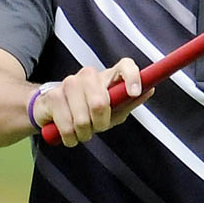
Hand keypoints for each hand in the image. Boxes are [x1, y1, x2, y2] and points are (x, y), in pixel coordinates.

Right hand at [32, 58, 153, 147]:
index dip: (132, 77)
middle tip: (97, 128)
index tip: (135, 92)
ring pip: (82, 118)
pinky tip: (70, 134)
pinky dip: (70, 137)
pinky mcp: (53, 95)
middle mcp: (89, 74)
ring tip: (82, 131)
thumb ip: (130, 101)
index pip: (125, 65)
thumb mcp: (114, 109)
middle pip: (100, 102)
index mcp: (109, 76)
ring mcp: (69, 82)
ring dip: (84, 133)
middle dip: (100, 123)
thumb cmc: (90, 111)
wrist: (54, 112)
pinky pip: (66, 125)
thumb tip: (150, 89)